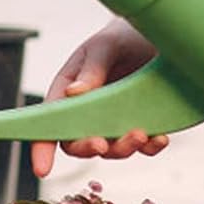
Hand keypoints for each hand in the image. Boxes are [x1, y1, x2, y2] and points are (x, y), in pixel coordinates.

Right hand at [29, 19, 168, 178]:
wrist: (154, 35)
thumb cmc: (120, 38)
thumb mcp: (104, 48)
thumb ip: (91, 70)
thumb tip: (74, 94)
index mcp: (68, 90)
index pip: (50, 122)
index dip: (42, 147)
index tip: (42, 169)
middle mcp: (88, 112)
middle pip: (78, 143)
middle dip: (88, 148)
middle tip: (102, 144)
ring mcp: (115, 121)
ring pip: (111, 149)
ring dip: (123, 148)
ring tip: (140, 134)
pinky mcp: (141, 125)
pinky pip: (143, 147)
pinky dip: (150, 147)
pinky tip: (160, 139)